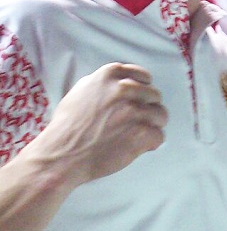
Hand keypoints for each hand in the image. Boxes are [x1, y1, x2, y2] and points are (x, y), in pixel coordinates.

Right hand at [29, 63, 167, 186]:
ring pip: (161, 114)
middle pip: (154, 95)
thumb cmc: (67, 127)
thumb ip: (103, 84)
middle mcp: (125, 89)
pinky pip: (159, 135)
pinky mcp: (142, 132)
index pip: (143, 76)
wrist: (61, 156)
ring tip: (136, 135)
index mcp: (110, 75)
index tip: (140, 99)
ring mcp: (135, 110)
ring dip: (152, 125)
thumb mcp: (80, 91)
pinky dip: (150, 143)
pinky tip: (138, 147)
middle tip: (135, 121)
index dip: (143, 90)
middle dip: (147, 108)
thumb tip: (122, 83)